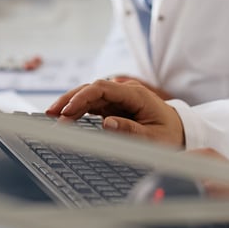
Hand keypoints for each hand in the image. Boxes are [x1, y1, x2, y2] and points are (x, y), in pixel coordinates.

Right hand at [46, 79, 184, 146]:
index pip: (102, 89)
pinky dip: (77, 110)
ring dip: (70, 104)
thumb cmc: (168, 134)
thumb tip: (106, 124)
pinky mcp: (113, 106)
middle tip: (50, 114)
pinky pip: (91, 105)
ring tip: (50, 116)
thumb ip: (131, 131)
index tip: (67, 112)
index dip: (82, 98)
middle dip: (70, 99)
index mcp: (136, 94)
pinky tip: (63, 117)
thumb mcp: (154, 138)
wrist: (179, 131)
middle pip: (91, 89)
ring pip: (88, 95)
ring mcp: (118, 98)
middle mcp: (124, 92)